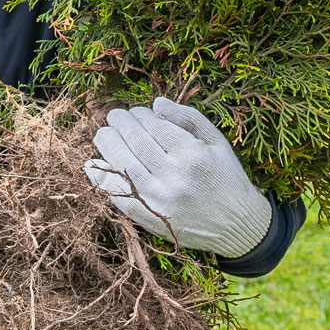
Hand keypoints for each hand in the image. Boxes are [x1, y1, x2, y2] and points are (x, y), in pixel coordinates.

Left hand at [83, 97, 271, 257]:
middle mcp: (174, 176)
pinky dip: (99, 176)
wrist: (237, 225)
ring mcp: (158, 198)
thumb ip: (187, 117)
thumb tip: (155, 103)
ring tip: (104, 134)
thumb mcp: (216, 141)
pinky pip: (115, 192)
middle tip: (114, 117)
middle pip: (134, 141)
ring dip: (106, 143)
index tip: (136, 112)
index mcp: (192, 154)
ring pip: (121, 162)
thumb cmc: (225, 176)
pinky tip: (92, 164)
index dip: (139, 115)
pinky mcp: (147, 216)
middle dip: (119, 123)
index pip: (153, 125)